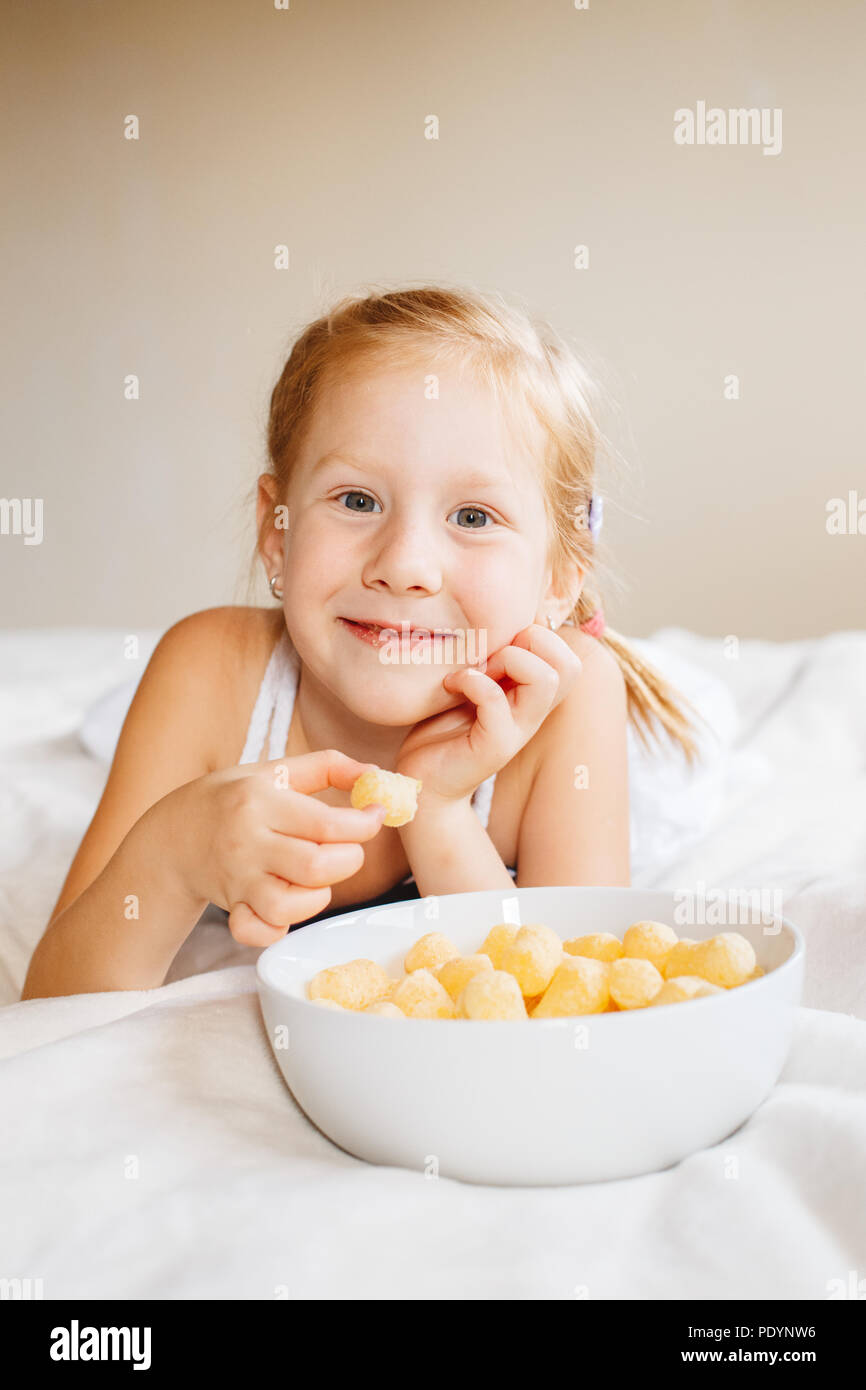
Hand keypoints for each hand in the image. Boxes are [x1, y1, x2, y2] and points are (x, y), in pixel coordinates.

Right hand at [172, 749, 386, 946]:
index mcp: (261, 801)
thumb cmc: (233, 799)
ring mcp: (238, 880)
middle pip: (317, 866)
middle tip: (346, 848)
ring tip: (316, 877)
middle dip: (349, 860)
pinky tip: (288, 905)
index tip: (375, 816)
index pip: (328, 823)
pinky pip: (260, 932)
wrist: (172, 835)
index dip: (365, 823)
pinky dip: (280, 927)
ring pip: (291, 906)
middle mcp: (248, 842)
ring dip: (318, 895)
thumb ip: (328, 767)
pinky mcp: (232, 909)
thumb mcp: (274, 771)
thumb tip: (377, 776)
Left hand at [395, 623, 581, 805]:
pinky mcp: (493, 746)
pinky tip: (451, 684)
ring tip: (475, 671)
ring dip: (507, 660)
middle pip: (568, 665)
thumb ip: (491, 660)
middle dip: (529, 643)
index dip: (537, 638)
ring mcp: (516, 732)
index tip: (498, 647)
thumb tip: (498, 621)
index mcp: (533, 698)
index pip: (569, 657)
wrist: (423, 781)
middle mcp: (533, 715)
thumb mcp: (472, 684)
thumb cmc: (443, 728)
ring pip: (545, 680)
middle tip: (489, 658)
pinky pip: (495, 700)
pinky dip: (472, 680)